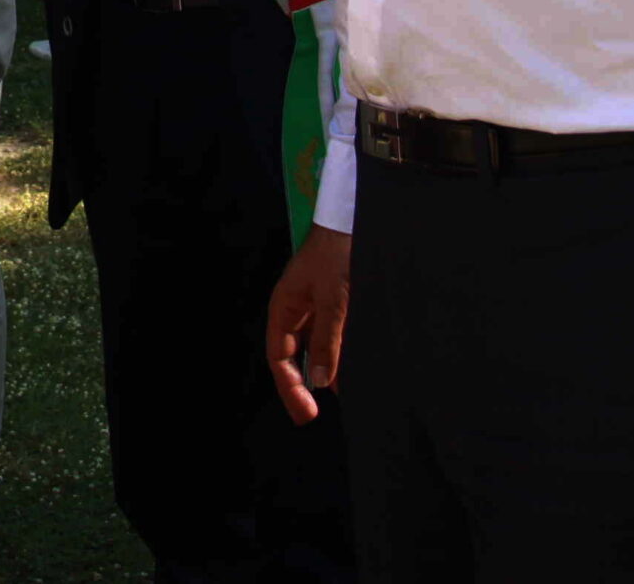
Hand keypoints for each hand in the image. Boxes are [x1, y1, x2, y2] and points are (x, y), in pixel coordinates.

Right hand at [264, 226, 350, 424]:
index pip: (279, 358)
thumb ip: (327, 341)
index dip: (290, 387)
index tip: (306, 412)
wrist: (354, 220)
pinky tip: (354, 370)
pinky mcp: (336, 305)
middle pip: (295, 357)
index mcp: (284, 309)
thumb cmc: (337, 255)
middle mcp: (297, 312)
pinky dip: (341, 356)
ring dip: (327, 372)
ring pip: (316, 349)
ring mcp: (316, 308)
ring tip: (344, 397)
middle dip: (305, 386)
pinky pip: (333, 338)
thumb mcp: (333, 300)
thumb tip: (321, 381)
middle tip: (317, 414)